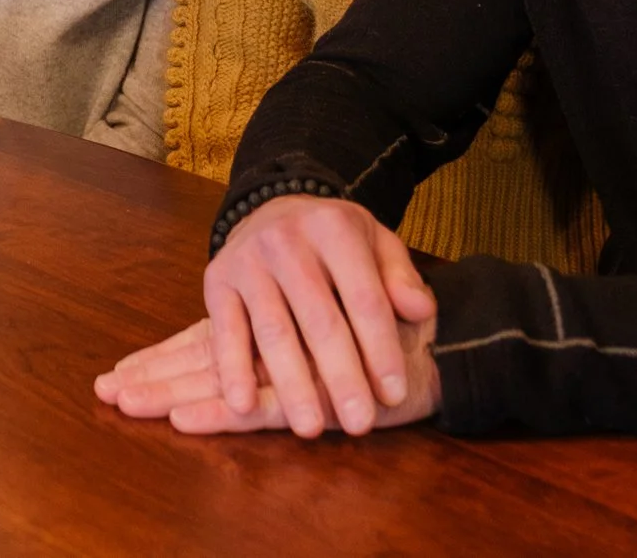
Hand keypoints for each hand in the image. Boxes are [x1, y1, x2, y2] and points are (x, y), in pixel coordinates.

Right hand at [126, 194, 438, 436]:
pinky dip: (233, 368)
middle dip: (341, 376)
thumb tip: (420, 310)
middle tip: (359, 424)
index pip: (364, 297)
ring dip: (292, 384)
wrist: (272, 209)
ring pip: (273, 331)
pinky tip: (244, 404)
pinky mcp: (216, 280)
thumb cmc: (334, 240)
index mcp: (334, 229)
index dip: (381, 348)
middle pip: (320, 320)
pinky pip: (225, 330)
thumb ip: (400, 277)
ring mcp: (247, 261)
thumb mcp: (376, 243)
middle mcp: (287, 241)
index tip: (394, 394)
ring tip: (310, 428)